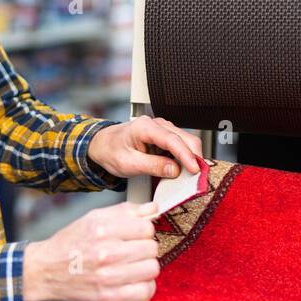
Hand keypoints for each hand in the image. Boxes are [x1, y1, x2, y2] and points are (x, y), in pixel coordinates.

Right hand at [22, 201, 158, 300]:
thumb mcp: (93, 218)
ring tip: (132, 266)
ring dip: (145, 267)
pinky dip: (144, 288)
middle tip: (132, 251)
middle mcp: (105, 252)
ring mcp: (108, 276)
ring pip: (152, 269)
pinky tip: (134, 281)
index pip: (147, 227)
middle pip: (151, 248)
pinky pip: (145, 292)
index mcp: (102, 229)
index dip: (143, 231)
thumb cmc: (70, 244)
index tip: (135, 235)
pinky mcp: (108, 297)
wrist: (45, 270)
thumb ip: (125, 211)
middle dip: (144, 248)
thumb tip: (152, 208)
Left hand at [88, 116, 202, 180]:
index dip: (186, 155)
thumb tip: (174, 170)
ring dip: (191, 157)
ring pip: (186, 141)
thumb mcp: (128, 163)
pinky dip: (185, 156)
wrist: (103, 145)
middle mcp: (157, 124)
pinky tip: (184, 168)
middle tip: (198, 176)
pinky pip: (181, 145)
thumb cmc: (112, 151)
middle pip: (185, 138)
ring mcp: (162, 129)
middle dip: (194, 157)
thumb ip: (152, 166)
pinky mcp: (165, 136)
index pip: (172, 140)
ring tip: (191, 174)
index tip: (194, 169)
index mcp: (145, 127)